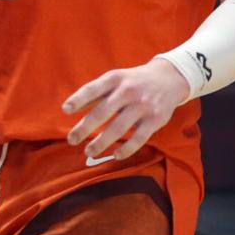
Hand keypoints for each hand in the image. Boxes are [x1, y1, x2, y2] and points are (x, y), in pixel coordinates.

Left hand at [62, 58, 189, 161]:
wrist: (169, 78)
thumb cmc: (133, 81)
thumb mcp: (114, 79)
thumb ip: (95, 93)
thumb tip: (70, 108)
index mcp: (114, 79)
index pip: (92, 89)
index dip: (78, 99)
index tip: (65, 110)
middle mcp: (127, 91)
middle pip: (102, 112)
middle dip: (85, 128)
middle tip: (71, 140)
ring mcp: (143, 106)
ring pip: (118, 128)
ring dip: (101, 142)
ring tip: (88, 151)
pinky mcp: (156, 119)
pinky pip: (139, 138)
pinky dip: (126, 149)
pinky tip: (115, 155)